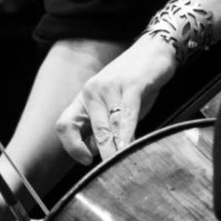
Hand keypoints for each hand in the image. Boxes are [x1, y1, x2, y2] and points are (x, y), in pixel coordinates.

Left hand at [53, 35, 177, 165]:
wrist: (155, 49)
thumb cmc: (134, 82)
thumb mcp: (114, 105)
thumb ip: (105, 126)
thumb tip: (99, 153)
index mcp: (83, 98)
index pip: (64, 125)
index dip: (72, 147)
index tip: (86, 161)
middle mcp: (91, 92)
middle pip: (90, 130)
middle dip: (102, 154)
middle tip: (111, 172)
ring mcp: (110, 87)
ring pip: (108, 126)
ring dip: (115, 149)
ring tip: (122, 164)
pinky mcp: (131, 85)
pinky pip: (126, 116)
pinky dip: (128, 134)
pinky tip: (131, 146)